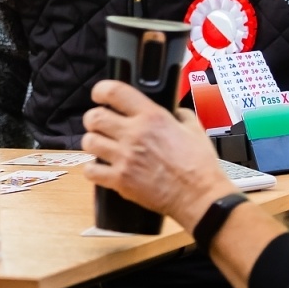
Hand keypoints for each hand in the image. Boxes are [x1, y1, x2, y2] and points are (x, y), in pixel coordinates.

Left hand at [81, 79, 235, 231]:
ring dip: (92, 142)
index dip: (101, 90)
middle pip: (94, 117)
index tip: (100, 95)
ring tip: (100, 146)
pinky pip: (91, 171)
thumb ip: (180, 115)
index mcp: (152, 117)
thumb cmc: (199, 165)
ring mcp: (124, 158)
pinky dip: (92, 169)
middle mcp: (134, 134)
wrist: (199, 196)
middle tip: (99, 124)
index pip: (115, 92)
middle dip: (93, 119)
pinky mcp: (120, 180)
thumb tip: (173, 111)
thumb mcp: (195, 129)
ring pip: (89, 142)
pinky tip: (101, 169)